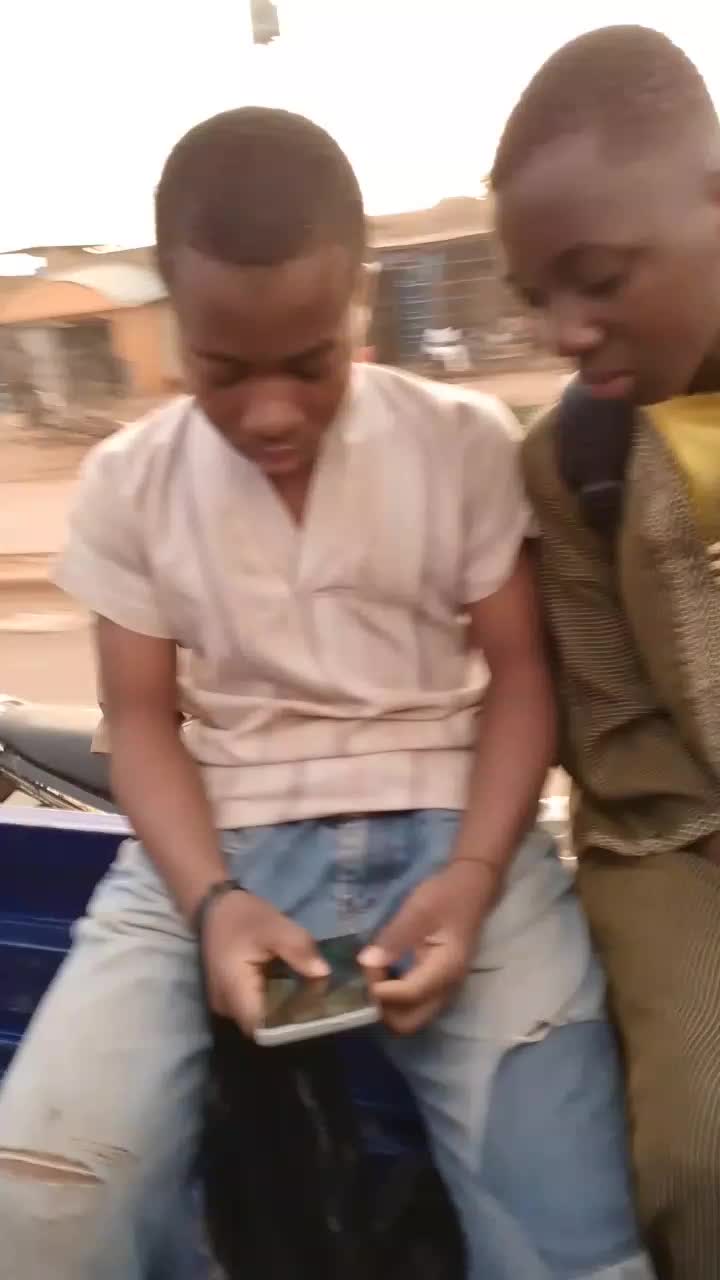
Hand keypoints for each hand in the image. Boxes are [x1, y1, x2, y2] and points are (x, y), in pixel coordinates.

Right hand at [201, 891, 328, 1034]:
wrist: (214, 905)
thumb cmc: (242, 916)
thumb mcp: (274, 926)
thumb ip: (298, 949)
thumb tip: (323, 973)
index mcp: (234, 992)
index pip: (263, 1029)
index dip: (289, 1026)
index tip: (314, 1013)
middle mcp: (226, 1007)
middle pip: (263, 1026)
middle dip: (291, 1016)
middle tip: (320, 1001)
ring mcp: (226, 1004)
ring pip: (259, 1017)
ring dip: (283, 1008)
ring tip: (310, 993)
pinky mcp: (231, 997)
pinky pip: (255, 1006)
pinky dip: (274, 999)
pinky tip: (292, 985)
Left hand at [359, 861, 498, 1034]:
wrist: (472, 888)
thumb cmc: (447, 895)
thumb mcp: (419, 910)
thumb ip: (394, 937)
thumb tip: (367, 962)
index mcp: (446, 968)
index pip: (409, 996)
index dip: (381, 988)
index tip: (366, 965)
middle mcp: (448, 987)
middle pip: (409, 1022)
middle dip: (384, 1006)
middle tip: (370, 977)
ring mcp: (444, 989)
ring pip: (410, 1017)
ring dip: (388, 1004)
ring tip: (375, 973)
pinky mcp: (437, 983)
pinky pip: (412, 1004)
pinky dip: (395, 997)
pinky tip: (385, 972)